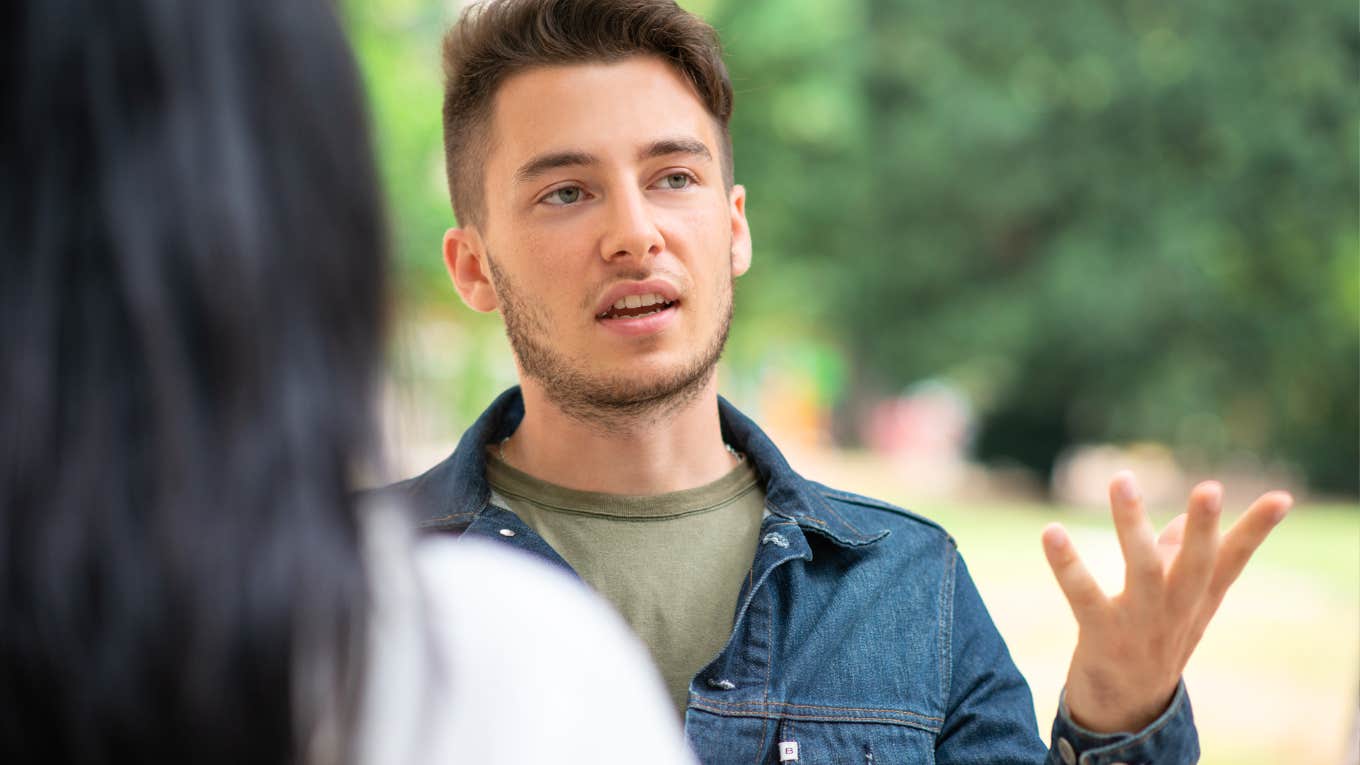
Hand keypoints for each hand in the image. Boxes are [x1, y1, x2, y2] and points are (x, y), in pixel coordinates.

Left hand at [1040, 470, 1291, 732]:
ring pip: (1142, 569)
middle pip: (1197, 565)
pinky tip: (1051, 531)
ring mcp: (1141, 623)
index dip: (1258, 529)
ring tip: (1123, 480)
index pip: (1234, 560)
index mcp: (1198, 599)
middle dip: (1204, 527)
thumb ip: (1179, 560)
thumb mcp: (1176, 605)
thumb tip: (1181, 521)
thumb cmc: (1153, 642)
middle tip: (1210, 488)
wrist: (1126, 712)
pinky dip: (1067, 564)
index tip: (1282, 497)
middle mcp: (1177, 610)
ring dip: (1132, 524)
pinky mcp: (1101, 634)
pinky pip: (1084, 595)